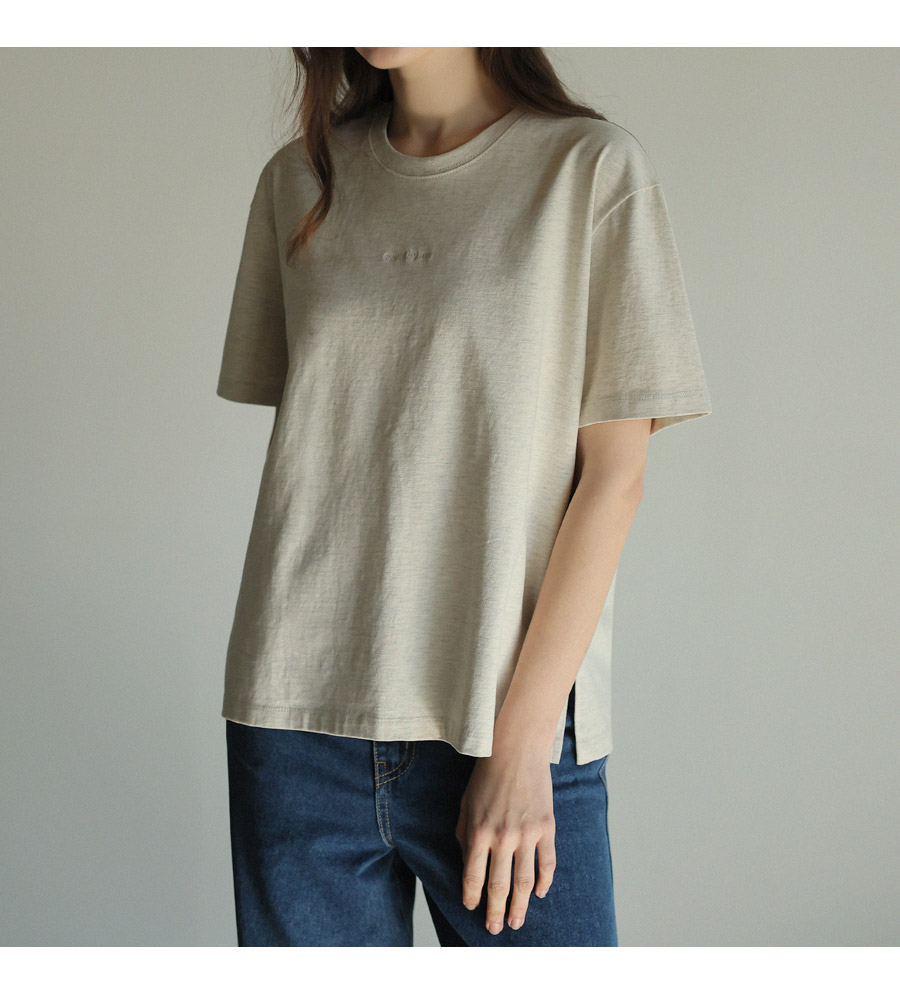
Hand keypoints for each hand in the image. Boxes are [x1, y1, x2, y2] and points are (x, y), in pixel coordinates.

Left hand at [454, 745, 555, 933]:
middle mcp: (502, 837)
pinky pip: (547, 863)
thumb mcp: (466, 806)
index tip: (472, 909)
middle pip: (499, 886)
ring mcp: (527, 834)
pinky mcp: (546, 828)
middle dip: (495, 911)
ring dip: (520, 906)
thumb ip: (465, 837)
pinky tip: (540, 894)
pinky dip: (545, 882)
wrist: (516, 751)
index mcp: (478, 832)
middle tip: (495, 929)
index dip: (472, 897)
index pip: (473, 877)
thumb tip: (469, 865)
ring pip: (525, 881)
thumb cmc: (486, 777)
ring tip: (516, 922)